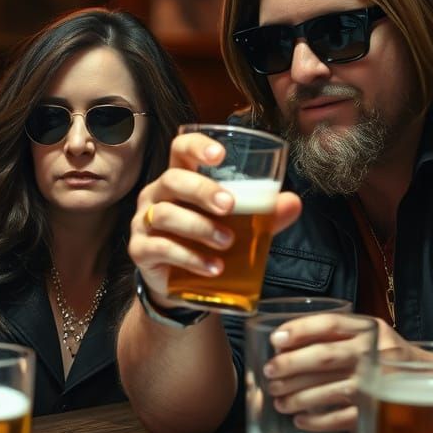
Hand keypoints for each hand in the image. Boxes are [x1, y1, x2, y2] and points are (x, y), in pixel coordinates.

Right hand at [128, 130, 301, 305]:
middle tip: (230, 206)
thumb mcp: (238, 226)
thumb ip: (263, 214)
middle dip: (202, 190)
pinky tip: (213, 267)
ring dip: (200, 228)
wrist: (183, 286)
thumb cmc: (208, 242)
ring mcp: (144, 222)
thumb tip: (293, 202)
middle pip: (172, 179)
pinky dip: (190, 258)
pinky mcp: (140, 250)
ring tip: (227, 243)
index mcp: (180, 179)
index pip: (180, 150)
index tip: (220, 155)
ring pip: (166, 215)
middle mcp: (157, 195)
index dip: (197, 146)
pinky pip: (161, 248)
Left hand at [263, 313, 403, 429]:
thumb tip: (284, 344)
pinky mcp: (380, 412)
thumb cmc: (385, 354)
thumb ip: (335, 334)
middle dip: (291, 365)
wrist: (431, 380)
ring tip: (278, 400)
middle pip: (325, 357)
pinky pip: (344, 418)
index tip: (275, 340)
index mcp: (369, 329)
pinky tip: (300, 419)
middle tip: (269, 373)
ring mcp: (379, 384)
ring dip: (299, 396)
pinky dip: (319, 420)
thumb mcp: (367, 333)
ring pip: (331, 389)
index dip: (299, 330)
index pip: (330, 324)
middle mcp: (375, 354)